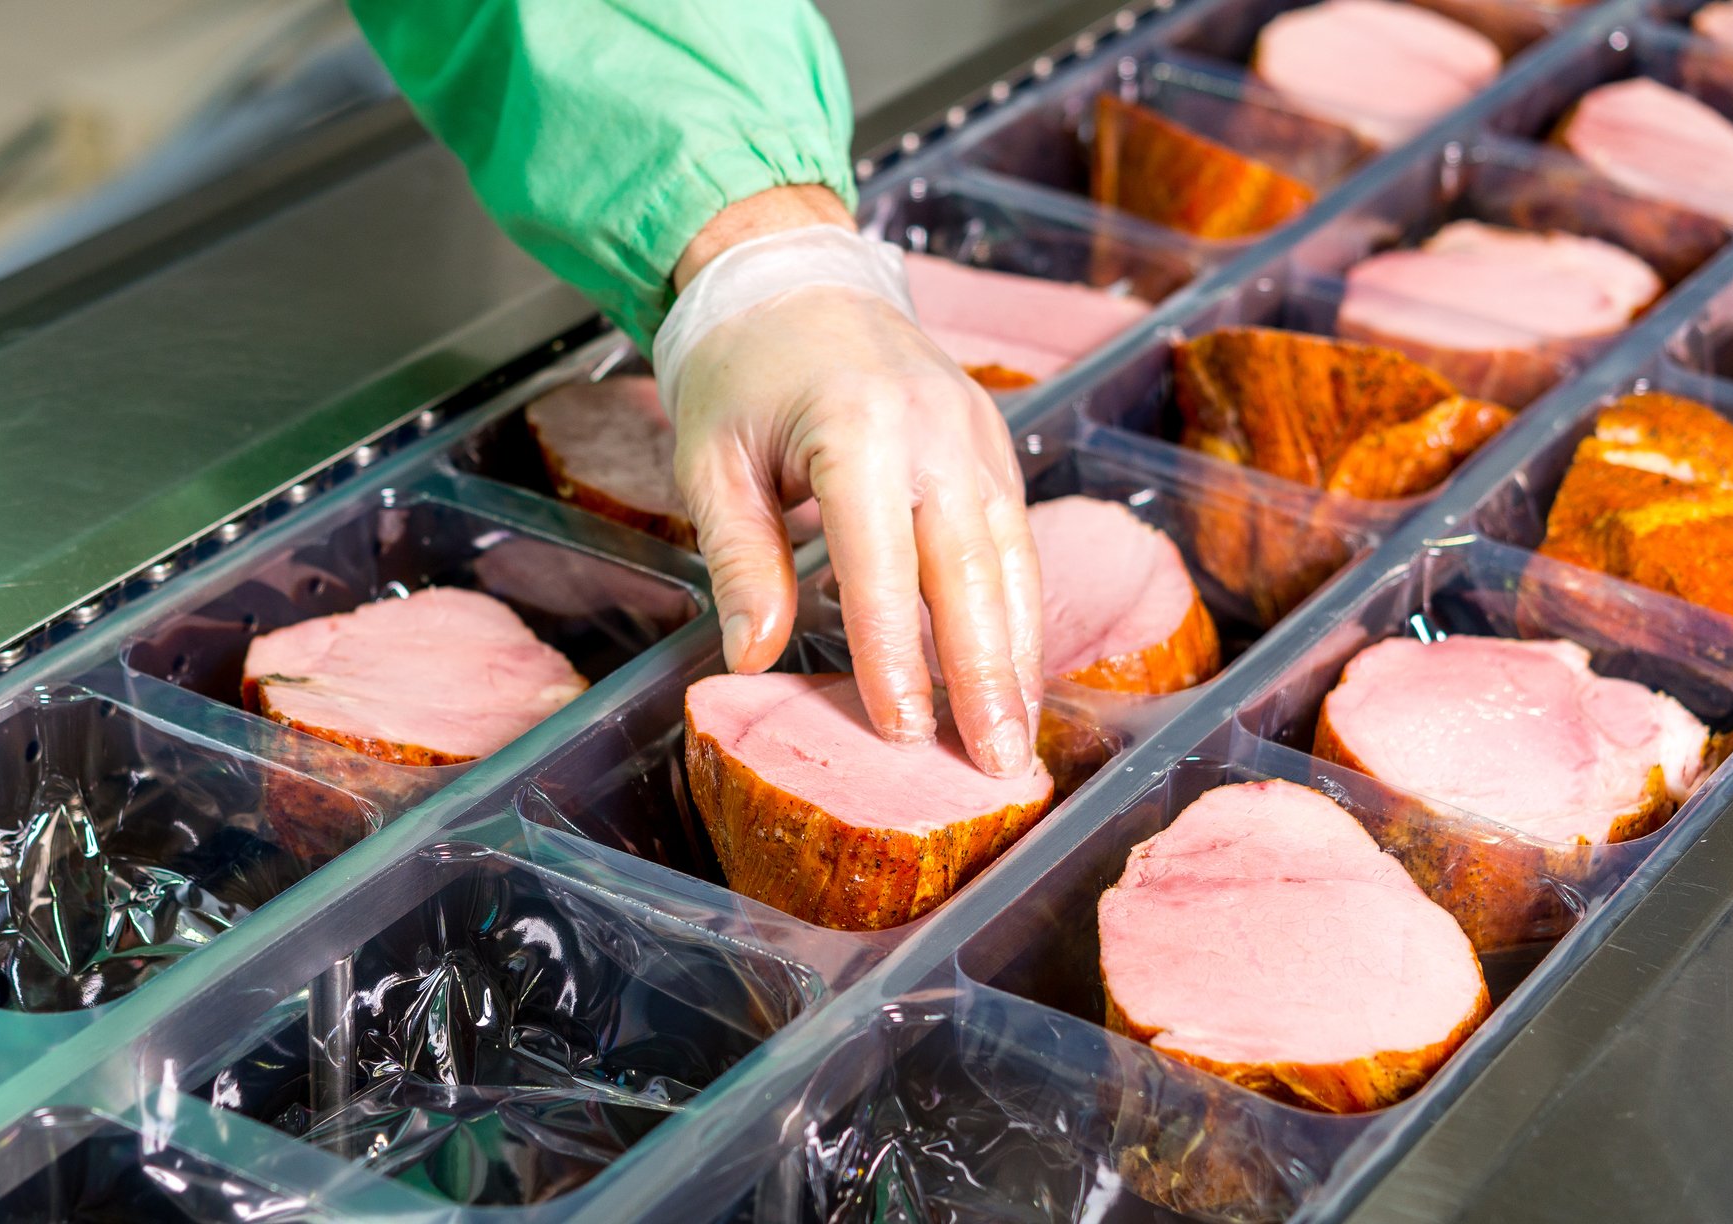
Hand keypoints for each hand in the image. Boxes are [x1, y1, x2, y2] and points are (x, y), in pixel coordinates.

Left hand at [662, 191, 1043, 776]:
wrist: (791, 278)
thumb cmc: (742, 370)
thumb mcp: (710, 459)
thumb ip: (736, 557)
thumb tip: (753, 654)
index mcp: (856, 429)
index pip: (881, 564)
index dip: (894, 654)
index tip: (902, 729)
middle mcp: (934, 431)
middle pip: (970, 570)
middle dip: (986, 675)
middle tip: (996, 762)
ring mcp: (975, 434)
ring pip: (1011, 560)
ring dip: (1018, 655)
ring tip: (1017, 737)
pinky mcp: (992, 443)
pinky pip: (1015, 538)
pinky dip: (1022, 610)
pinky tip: (1018, 672)